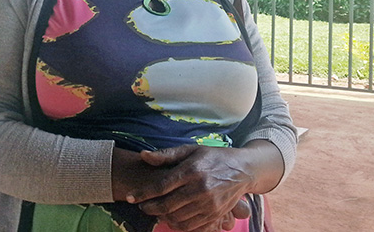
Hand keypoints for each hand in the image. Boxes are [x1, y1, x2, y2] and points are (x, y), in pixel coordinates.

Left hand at [125, 145, 253, 231]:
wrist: (243, 170)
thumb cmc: (213, 157)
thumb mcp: (190, 150)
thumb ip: (166, 155)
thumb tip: (144, 156)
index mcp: (192, 170)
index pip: (161, 186)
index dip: (143, 193)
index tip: (130, 197)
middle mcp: (201, 188)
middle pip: (167, 204)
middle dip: (150, 208)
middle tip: (142, 206)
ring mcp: (210, 204)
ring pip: (178, 217)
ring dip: (162, 216)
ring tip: (155, 211)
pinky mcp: (216, 215)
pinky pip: (191, 226)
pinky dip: (178, 225)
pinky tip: (171, 218)